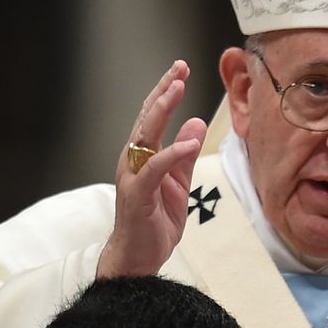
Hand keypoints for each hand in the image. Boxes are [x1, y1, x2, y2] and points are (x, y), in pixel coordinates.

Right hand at [97, 60, 207, 278]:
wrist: (138, 259)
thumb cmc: (154, 222)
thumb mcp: (178, 184)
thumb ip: (184, 155)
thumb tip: (194, 123)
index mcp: (143, 157)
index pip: (152, 118)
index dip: (165, 92)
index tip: (180, 69)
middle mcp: (133, 162)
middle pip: (146, 119)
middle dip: (163, 92)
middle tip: (179, 68)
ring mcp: (133, 178)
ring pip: (144, 137)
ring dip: (161, 112)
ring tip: (177, 89)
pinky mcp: (138, 196)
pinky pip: (154, 170)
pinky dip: (171, 154)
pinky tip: (188, 142)